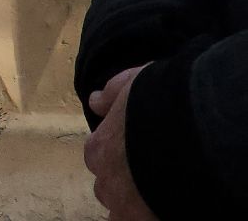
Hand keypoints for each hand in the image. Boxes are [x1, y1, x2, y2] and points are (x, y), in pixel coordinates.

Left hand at [85, 65, 159, 220]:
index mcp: (100, 149)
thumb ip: (113, 93)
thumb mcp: (134, 84)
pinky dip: (149, 217)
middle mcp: (107, 181)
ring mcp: (126, 206)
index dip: (117, 155)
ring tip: (160, 193)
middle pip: (109, 186)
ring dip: (137, 202)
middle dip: (125, 181)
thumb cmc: (161, 104)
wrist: (196, 134)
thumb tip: (96, 101)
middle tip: (149, 174)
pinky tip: (163, 209)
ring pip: (124, 210)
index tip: (133, 153)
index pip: (99, 157)